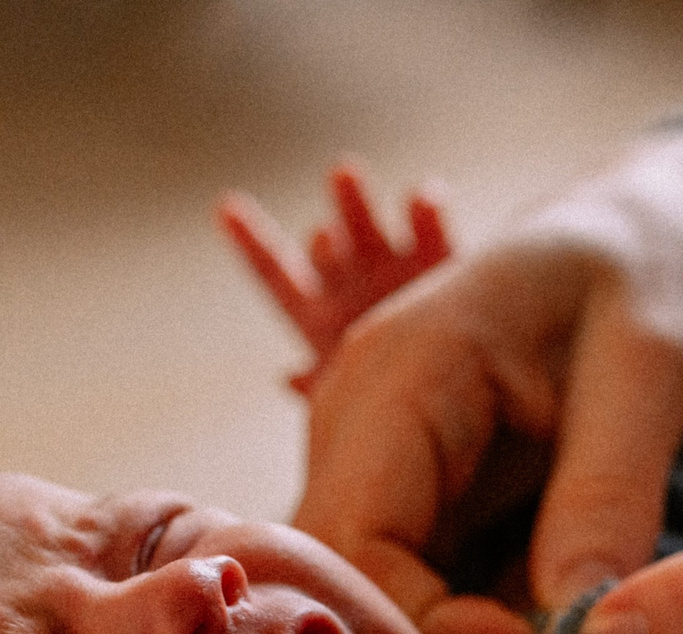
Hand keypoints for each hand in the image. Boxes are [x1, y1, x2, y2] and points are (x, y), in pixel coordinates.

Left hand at [219, 162, 452, 398]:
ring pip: (365, 222)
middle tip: (325, 237)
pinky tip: (422, 200)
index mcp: (318, 314)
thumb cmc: (392, 408)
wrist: (456, 392)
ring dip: (352, 200)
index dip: (250, 242)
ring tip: (344, 175)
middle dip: (323, 241)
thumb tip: (289, 379)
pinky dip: (423, 208)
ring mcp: (390, 262)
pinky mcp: (437, 256)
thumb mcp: (355, 405)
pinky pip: (427, 223)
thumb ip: (323, 389)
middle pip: (325, 250)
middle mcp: (349, 280)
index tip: (226, 208)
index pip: (276, 274)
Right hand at [290, 128, 682, 633]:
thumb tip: (580, 629)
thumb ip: (610, 490)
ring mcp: (375, 482)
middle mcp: (355, 436)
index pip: (354, 543)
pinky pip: (418, 615)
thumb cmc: (648, 274)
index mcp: (396, 376)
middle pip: (343, 596)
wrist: (647, 245)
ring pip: (372, 620)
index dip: (429, 629)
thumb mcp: (653, 364)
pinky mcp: (413, 522)